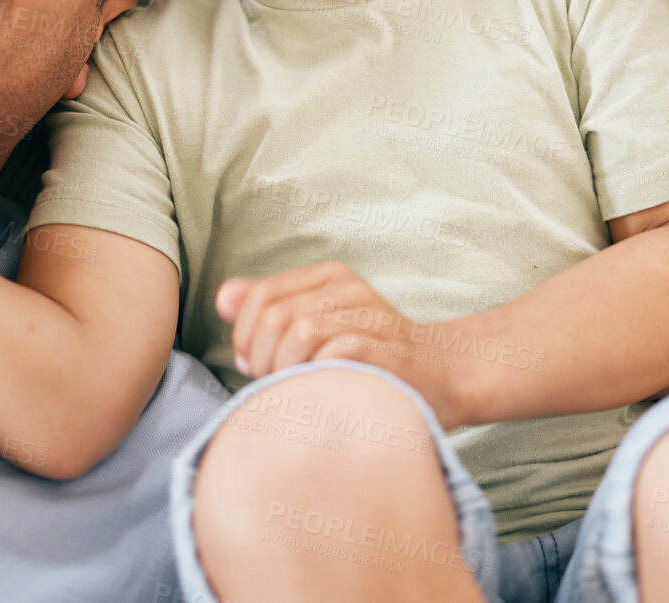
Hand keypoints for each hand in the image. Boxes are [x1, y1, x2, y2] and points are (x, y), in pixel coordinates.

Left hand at [216, 261, 470, 427]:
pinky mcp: (386, 349)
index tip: (254, 364)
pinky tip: (321, 391)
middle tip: (275, 382)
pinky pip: (331, 353)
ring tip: (296, 388)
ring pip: (296, 332)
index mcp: (329, 277)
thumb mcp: (320, 322)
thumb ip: (271, 309)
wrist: (445, 374)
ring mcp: (370, 317)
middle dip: (261, 358)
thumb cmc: (373, 355)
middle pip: (273, 316)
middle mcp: (349, 289)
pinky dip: (315, 377)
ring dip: (285, 370)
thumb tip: (224, 298)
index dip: (244, 335)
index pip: (259, 296)